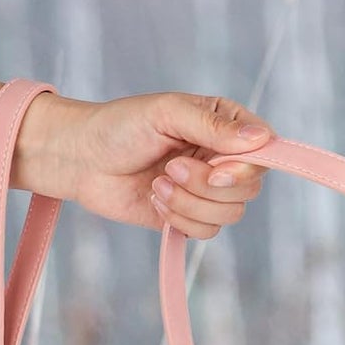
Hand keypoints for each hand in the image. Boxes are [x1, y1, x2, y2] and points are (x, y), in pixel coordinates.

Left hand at [15, 90, 272, 239]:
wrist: (80, 160)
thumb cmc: (118, 126)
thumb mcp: (166, 113)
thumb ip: (213, 125)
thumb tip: (262, 138)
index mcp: (224, 127)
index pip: (264, 152)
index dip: (246, 169)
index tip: (216, 170)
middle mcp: (223, 159)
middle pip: (249, 188)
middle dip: (207, 186)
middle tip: (170, 168)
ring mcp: (208, 190)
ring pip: (230, 214)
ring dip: (188, 202)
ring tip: (157, 183)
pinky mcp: (192, 216)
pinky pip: (208, 231)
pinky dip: (180, 218)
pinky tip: (156, 199)